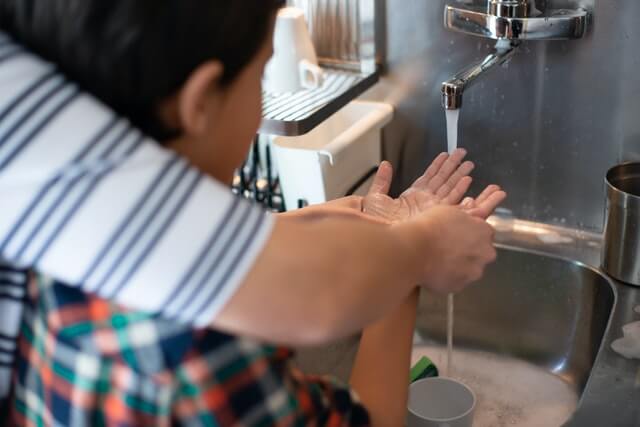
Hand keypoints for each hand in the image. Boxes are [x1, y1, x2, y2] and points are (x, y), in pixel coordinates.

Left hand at [363, 149, 505, 221]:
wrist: (383, 238)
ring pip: (450, 187)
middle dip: (453, 166)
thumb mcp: (376, 197)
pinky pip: (452, 199)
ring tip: (469, 163)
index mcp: (412, 196)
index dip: (437, 164)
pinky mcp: (439, 215)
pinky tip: (467, 180)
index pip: (428, 176)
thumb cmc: (377, 223)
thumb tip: (385, 165)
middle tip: (463, 153)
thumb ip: (382, 180)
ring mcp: (433, 208)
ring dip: (460, 174)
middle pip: (443, 179)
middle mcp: (425, 201)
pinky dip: (460, 189)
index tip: (446, 154)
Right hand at [402, 206, 496, 293]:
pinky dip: (448, 277)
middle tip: (448, 247)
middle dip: (469, 251)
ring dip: (459, 265)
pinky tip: (435, 269)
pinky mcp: (459, 286)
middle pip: (481, 253)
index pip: (485, 233)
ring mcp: (473, 272)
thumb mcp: (449, 210)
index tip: (459, 233)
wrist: (414, 250)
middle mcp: (484, 254)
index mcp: (484, 232)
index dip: (470, 233)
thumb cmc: (429, 228)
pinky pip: (456, 281)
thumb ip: (464, 215)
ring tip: (439, 260)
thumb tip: (468, 216)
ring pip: (469, 269)